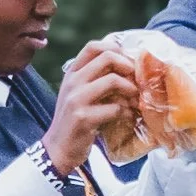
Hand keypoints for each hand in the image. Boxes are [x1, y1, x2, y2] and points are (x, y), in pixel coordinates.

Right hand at [47, 41, 139, 174]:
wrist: (58, 149)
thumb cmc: (76, 122)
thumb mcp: (82, 95)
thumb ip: (97, 80)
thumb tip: (129, 68)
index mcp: (72, 73)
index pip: (94, 46)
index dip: (116, 49)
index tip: (129, 63)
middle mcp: (72, 81)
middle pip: (107, 57)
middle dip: (129, 67)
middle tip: (138, 81)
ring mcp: (76, 99)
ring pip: (113, 80)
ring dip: (131, 90)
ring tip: (136, 101)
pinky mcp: (83, 118)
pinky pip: (115, 108)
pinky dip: (127, 113)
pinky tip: (129, 118)